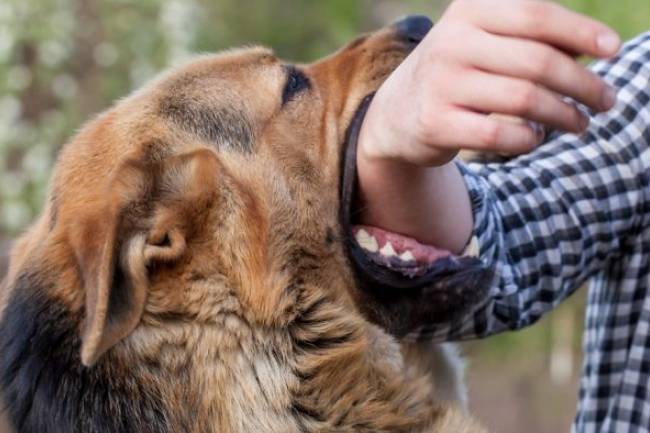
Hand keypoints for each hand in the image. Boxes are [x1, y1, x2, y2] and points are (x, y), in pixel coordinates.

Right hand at [357, 0, 620, 252]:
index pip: (536, 15)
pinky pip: (501, 135)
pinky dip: (528, 139)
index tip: (612, 51)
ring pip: (524, 101)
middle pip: (537, 62)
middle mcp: (451, 43)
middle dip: (583, 85)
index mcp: (469, 11)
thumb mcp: (484, 40)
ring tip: (580, 124)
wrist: (396, 112)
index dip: (581, 32)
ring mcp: (441, 84)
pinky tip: (535, 137)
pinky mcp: (436, 123)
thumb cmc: (457, 71)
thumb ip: (531, 38)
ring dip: (564, 116)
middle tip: (606, 101)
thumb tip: (595, 50)